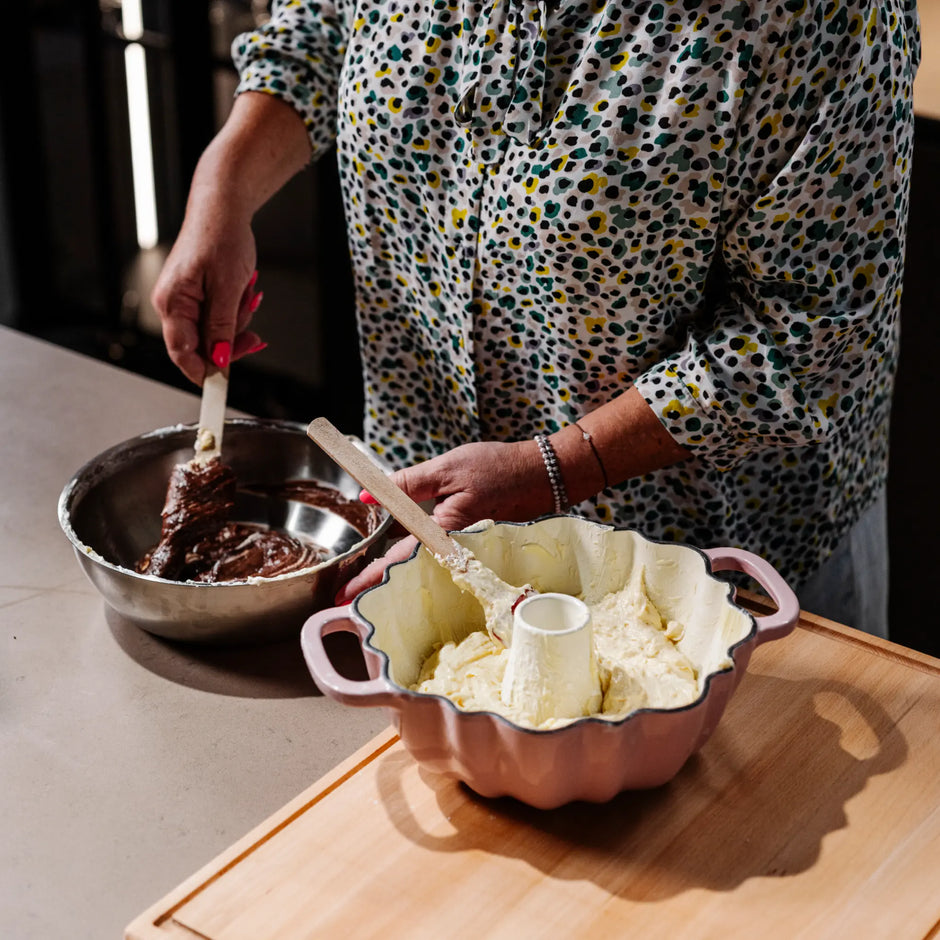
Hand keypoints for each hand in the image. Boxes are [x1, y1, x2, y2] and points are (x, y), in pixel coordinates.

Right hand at [150, 91, 311, 384]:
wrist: (223, 207)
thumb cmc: (221, 237)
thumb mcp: (227, 287)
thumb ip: (221, 327)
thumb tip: (220, 359)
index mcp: (172, 303)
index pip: (182, 353)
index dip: (204, 372)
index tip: (224, 385)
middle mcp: (173, 304)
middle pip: (201, 347)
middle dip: (231, 342)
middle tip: (255, 338)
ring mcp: (185, 301)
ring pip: (215, 334)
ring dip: (237, 322)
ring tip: (246, 296)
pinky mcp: (198, 296)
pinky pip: (219, 318)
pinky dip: (235, 312)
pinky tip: (244, 294)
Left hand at [335, 440, 550, 603]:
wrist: (544, 474)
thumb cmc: (498, 468)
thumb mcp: (446, 468)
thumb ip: (406, 484)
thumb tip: (368, 496)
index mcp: (446, 533)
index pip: (400, 560)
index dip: (370, 577)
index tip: (344, 595)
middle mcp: (456, 550)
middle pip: (409, 573)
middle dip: (377, 585)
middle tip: (345, 596)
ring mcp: (465, 551)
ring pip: (423, 567)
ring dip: (395, 575)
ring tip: (365, 581)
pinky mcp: (472, 545)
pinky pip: (439, 556)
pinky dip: (417, 559)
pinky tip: (402, 557)